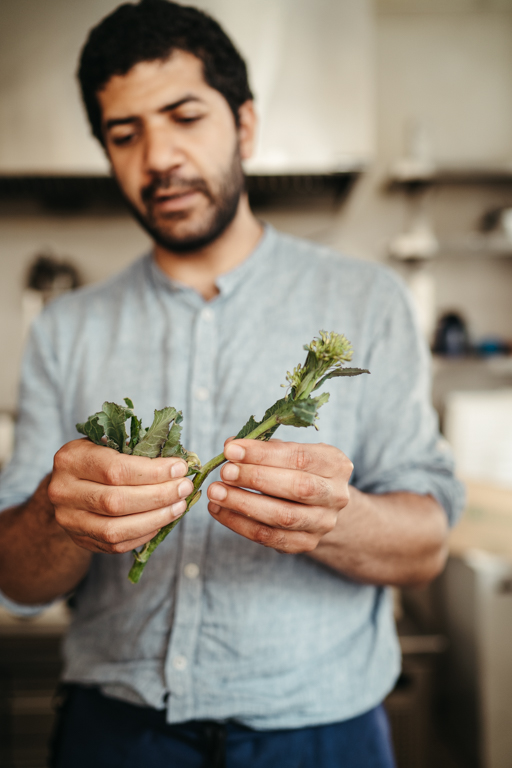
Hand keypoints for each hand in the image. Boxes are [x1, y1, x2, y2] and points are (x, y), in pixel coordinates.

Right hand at [48, 438, 193, 553]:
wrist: (68, 485)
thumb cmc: (97, 458)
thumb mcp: (109, 444)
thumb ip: (138, 450)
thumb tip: (180, 464)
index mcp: (71, 459)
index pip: (115, 470)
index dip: (153, 472)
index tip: (180, 468)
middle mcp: (63, 491)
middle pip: (117, 501)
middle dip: (158, 496)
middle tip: (184, 488)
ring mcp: (69, 520)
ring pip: (116, 529)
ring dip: (155, 518)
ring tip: (179, 506)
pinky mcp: (80, 539)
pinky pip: (116, 544)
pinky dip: (145, 533)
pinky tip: (162, 520)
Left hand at [206, 439, 352, 552]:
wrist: (320, 506)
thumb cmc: (299, 470)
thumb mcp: (290, 452)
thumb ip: (264, 448)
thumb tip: (231, 446)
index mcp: (336, 465)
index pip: (300, 457)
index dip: (263, 454)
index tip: (231, 450)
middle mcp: (336, 495)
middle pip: (298, 488)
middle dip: (256, 478)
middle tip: (225, 472)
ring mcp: (323, 523)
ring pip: (283, 516)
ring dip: (244, 504)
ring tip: (216, 492)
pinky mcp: (306, 544)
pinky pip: (269, 537)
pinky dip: (239, 524)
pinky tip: (219, 510)